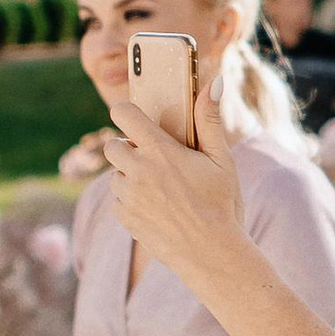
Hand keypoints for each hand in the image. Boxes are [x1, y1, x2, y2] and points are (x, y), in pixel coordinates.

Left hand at [102, 85, 250, 292]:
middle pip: (111, 146)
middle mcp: (138, 171)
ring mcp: (128, 197)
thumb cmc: (222, 205)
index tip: (135, 118)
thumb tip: (214, 81)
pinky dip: (130, 200)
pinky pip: (117, 200)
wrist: (213, 255)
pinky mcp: (125, 219)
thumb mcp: (221, 160)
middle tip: (153, 158)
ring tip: (158, 186)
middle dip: (127, 148)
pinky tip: (155, 206)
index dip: (127, 113)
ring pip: (114, 175)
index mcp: (160, 151)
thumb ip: (210, 119)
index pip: (124, 115)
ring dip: (129, 176)